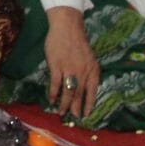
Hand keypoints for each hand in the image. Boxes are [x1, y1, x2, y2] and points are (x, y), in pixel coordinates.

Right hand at [43, 7, 99, 121]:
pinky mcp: (56, 66)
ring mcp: (70, 69)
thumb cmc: (78, 42)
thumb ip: (88, 72)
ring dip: (65, 104)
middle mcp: (83, 72)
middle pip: (80, 94)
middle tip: (74, 117)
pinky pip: (56, 84)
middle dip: (77, 108)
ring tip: (61, 112)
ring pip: (68, 92)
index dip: (89, 104)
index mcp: (93, 70)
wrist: (67, 27)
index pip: (93, 91)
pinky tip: (51, 100)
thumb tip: (85, 87)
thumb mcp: (89, 58)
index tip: (86, 114)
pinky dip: (53, 93)